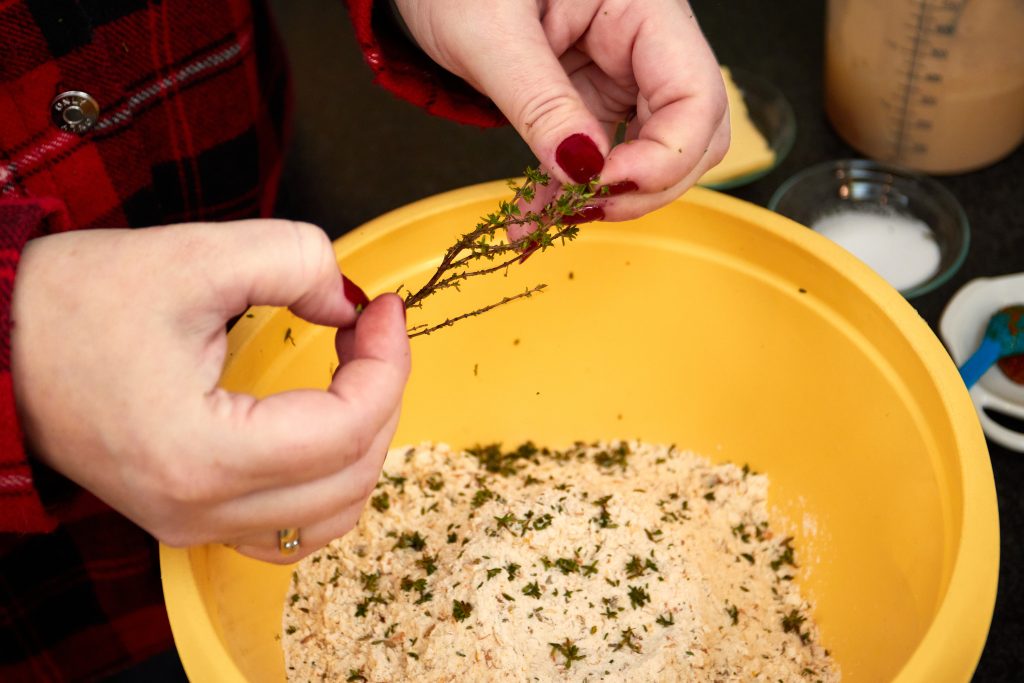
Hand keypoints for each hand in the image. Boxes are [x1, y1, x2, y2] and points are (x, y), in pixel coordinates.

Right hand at [10, 220, 409, 563]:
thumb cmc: (73, 303)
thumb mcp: (193, 256)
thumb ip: (294, 260)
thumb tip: (348, 302)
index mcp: (201, 455)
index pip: (345, 428)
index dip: (388, 362)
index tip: (383, 308)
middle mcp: (201, 510)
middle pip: (351, 474)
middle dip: (383, 392)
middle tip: (372, 329)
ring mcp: (194, 526)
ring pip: (331, 513)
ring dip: (362, 439)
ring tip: (354, 371)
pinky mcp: (190, 519)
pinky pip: (293, 528)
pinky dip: (329, 478)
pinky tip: (325, 422)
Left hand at [395, 0, 728, 228]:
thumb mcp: (492, 36)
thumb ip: (541, 103)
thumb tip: (582, 170)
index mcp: (643, 6)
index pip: (695, 94)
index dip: (664, 156)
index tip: (603, 185)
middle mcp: (647, 41)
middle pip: (691, 133)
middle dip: (645, 185)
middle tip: (583, 211)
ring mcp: (623, 74)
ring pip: (651, 156)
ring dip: (607, 200)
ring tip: (545, 223)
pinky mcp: (593, 101)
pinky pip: (602, 160)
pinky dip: (572, 193)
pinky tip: (535, 218)